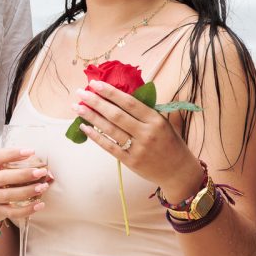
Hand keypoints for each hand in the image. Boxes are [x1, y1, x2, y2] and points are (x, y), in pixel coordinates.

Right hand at [0, 146, 50, 229]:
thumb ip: (10, 164)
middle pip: (3, 177)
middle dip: (24, 174)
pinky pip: (13, 212)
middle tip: (41, 172)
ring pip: (9, 195)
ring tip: (43, 187)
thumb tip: (39, 162)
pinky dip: (28, 209)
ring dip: (28, 191)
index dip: (13, 153)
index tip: (30, 151)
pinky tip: (40, 204)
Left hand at [74, 79, 203, 199]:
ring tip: (77, 107)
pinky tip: (83, 127)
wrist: (178, 172)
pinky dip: (95, 136)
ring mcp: (138, 148)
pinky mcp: (130, 161)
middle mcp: (146, 133)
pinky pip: (109, 146)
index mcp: (156, 119)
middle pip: (116, 114)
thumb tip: (127, 92)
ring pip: (110, 129)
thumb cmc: (171, 144)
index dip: (111, 92)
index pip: (129, 102)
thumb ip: (148, 110)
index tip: (95, 84)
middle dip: (96, 102)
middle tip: (80, 93)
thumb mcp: (165, 123)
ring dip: (91, 117)